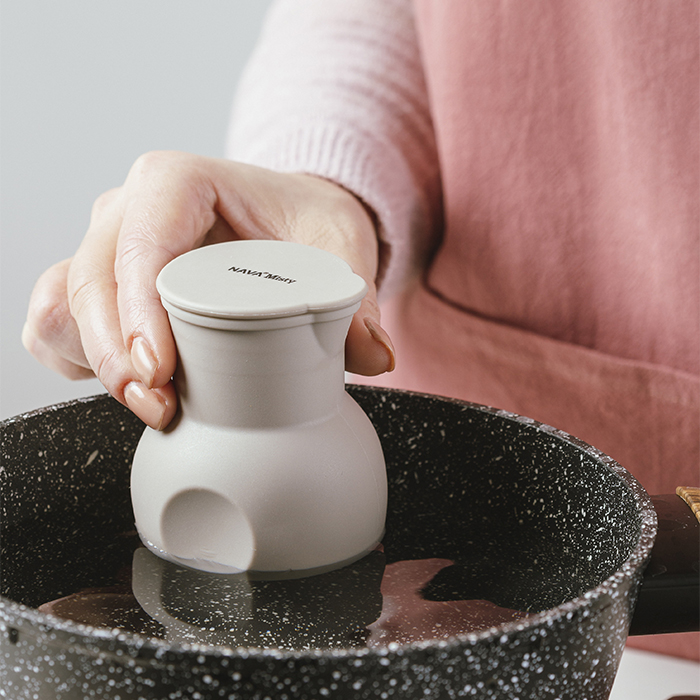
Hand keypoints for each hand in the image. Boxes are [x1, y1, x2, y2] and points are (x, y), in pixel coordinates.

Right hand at [23, 151, 394, 429]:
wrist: (289, 220)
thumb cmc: (305, 222)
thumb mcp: (340, 245)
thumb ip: (356, 299)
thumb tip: (372, 356)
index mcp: (179, 183)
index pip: (140, 244)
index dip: (139, 311)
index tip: (164, 370)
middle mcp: (131, 210)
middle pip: (91, 281)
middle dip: (114, 354)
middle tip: (161, 406)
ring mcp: (112, 246)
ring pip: (65, 303)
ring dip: (92, 361)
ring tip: (149, 402)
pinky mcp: (108, 282)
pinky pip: (61, 318)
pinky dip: (77, 357)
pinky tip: (122, 384)